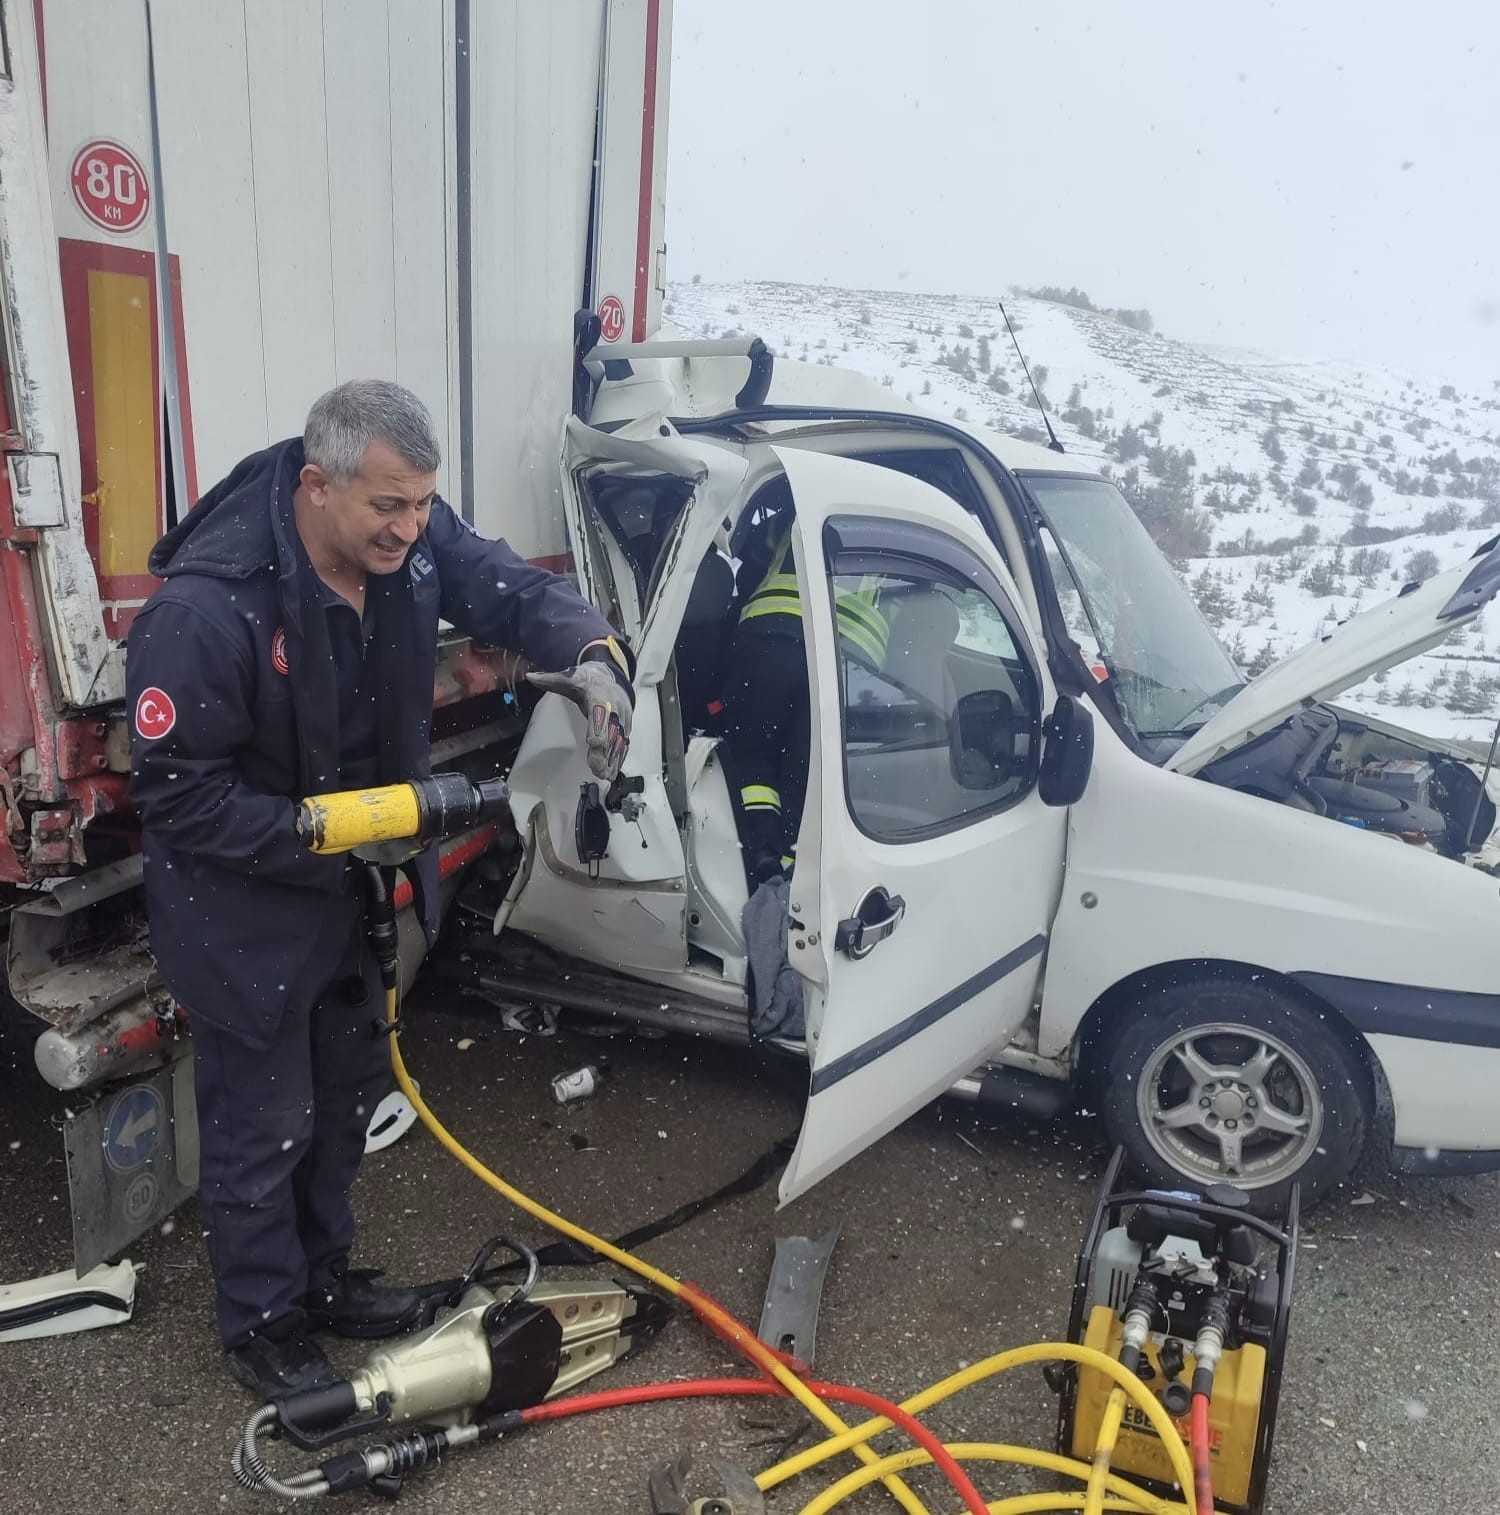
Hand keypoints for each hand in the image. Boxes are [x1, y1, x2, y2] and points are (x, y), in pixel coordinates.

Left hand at [527, 661, 632, 781]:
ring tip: (605, 776)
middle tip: (598, 769)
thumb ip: (550, 680)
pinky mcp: (625, 728)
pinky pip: (623, 744)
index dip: (598, 727)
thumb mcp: (569, 679)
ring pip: (619, 740)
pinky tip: (612, 772)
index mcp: (599, 695)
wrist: (608, 679)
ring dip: (613, 760)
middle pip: (610, 731)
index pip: (600, 711)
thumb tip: (530, 677)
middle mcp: (614, 707)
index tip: (594, 742)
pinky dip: (619, 759)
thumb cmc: (587, 682)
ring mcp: (622, 719)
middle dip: (605, 751)